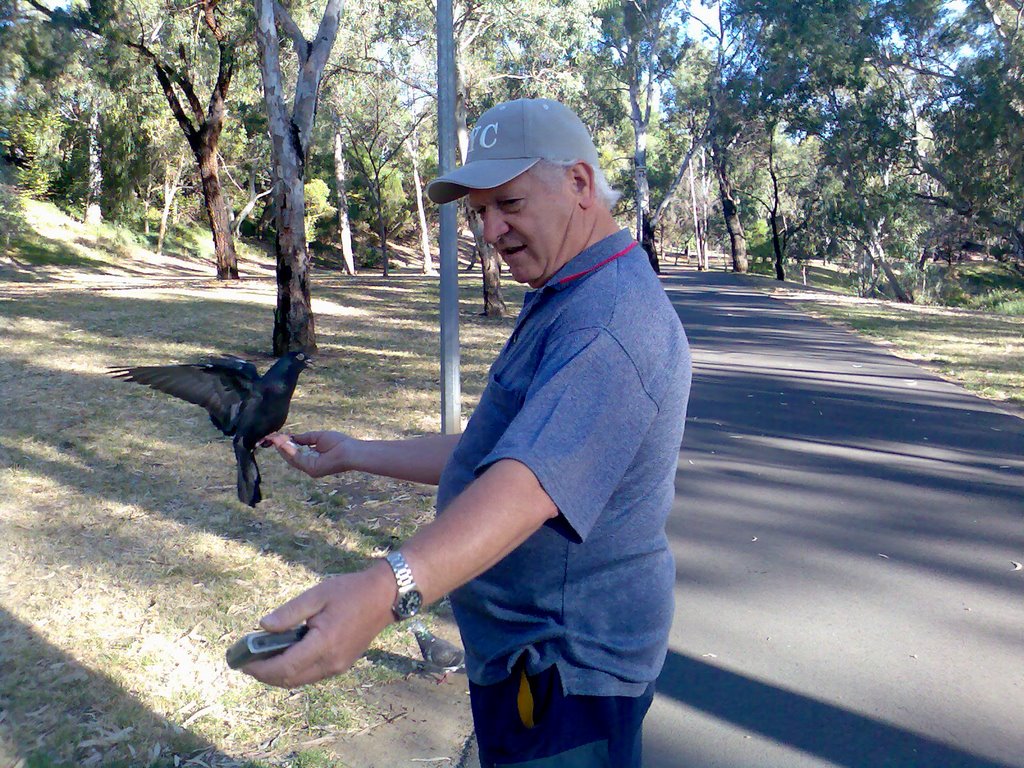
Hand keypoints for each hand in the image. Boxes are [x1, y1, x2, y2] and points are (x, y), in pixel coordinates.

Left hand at [241, 562, 395, 687]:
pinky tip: (286, 656)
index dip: (260, 668)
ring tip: (262, 658)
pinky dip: (294, 671)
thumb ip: (289, 612)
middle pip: (290, 680)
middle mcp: (331, 662)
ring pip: (300, 680)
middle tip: (247, 660)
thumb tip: (263, 626)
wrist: (385, 597)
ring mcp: (338, 666)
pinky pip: (311, 675)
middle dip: (265, 675)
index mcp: (324, 644)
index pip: (284, 667)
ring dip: (279, 675)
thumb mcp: (318, 595)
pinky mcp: (342, 665)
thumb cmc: (351, 591)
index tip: (241, 662)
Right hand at [262, 430, 356, 477]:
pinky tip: (282, 442)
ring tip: (273, 438)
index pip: (294, 452)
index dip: (284, 445)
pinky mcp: (312, 469)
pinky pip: (297, 459)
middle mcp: (309, 466)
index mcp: (311, 459)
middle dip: (279, 446)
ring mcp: (310, 469)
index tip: (274, 437)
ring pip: (291, 458)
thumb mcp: (318, 437)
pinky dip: (288, 450)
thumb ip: (304, 438)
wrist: (351, 451)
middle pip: (290, 456)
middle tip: (269, 437)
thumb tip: (291, 437)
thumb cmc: (340, 443)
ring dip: (281, 447)